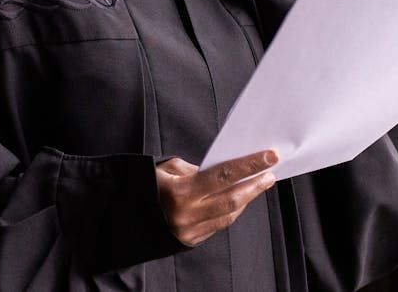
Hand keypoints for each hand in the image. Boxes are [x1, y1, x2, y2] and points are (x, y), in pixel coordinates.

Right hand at [155, 150, 277, 246]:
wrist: (127, 218)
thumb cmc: (147, 187)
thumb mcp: (166, 169)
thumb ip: (195, 169)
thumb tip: (224, 173)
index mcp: (179, 191)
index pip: (223, 175)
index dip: (249, 165)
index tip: (269, 157)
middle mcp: (187, 213)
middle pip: (232, 199)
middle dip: (255, 185)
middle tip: (270, 173)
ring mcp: (190, 230)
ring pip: (229, 215)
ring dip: (247, 199)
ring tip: (258, 184)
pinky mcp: (191, 240)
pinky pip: (219, 225)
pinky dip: (232, 211)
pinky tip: (240, 200)